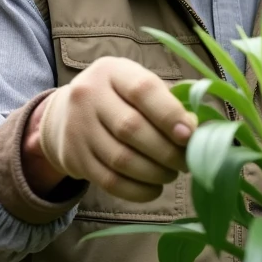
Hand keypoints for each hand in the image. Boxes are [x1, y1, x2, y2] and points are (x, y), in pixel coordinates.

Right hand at [29, 57, 196, 202]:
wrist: (65, 115)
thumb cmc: (118, 98)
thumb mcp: (137, 85)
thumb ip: (168, 102)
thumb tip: (196, 129)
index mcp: (112, 71)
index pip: (143, 90)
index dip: (170, 115)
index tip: (190, 135)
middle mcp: (88, 95)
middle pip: (132, 128)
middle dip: (167, 150)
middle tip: (187, 161)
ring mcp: (77, 127)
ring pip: (121, 159)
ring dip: (154, 172)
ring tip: (172, 174)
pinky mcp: (73, 157)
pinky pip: (109, 181)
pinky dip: (137, 190)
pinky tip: (154, 189)